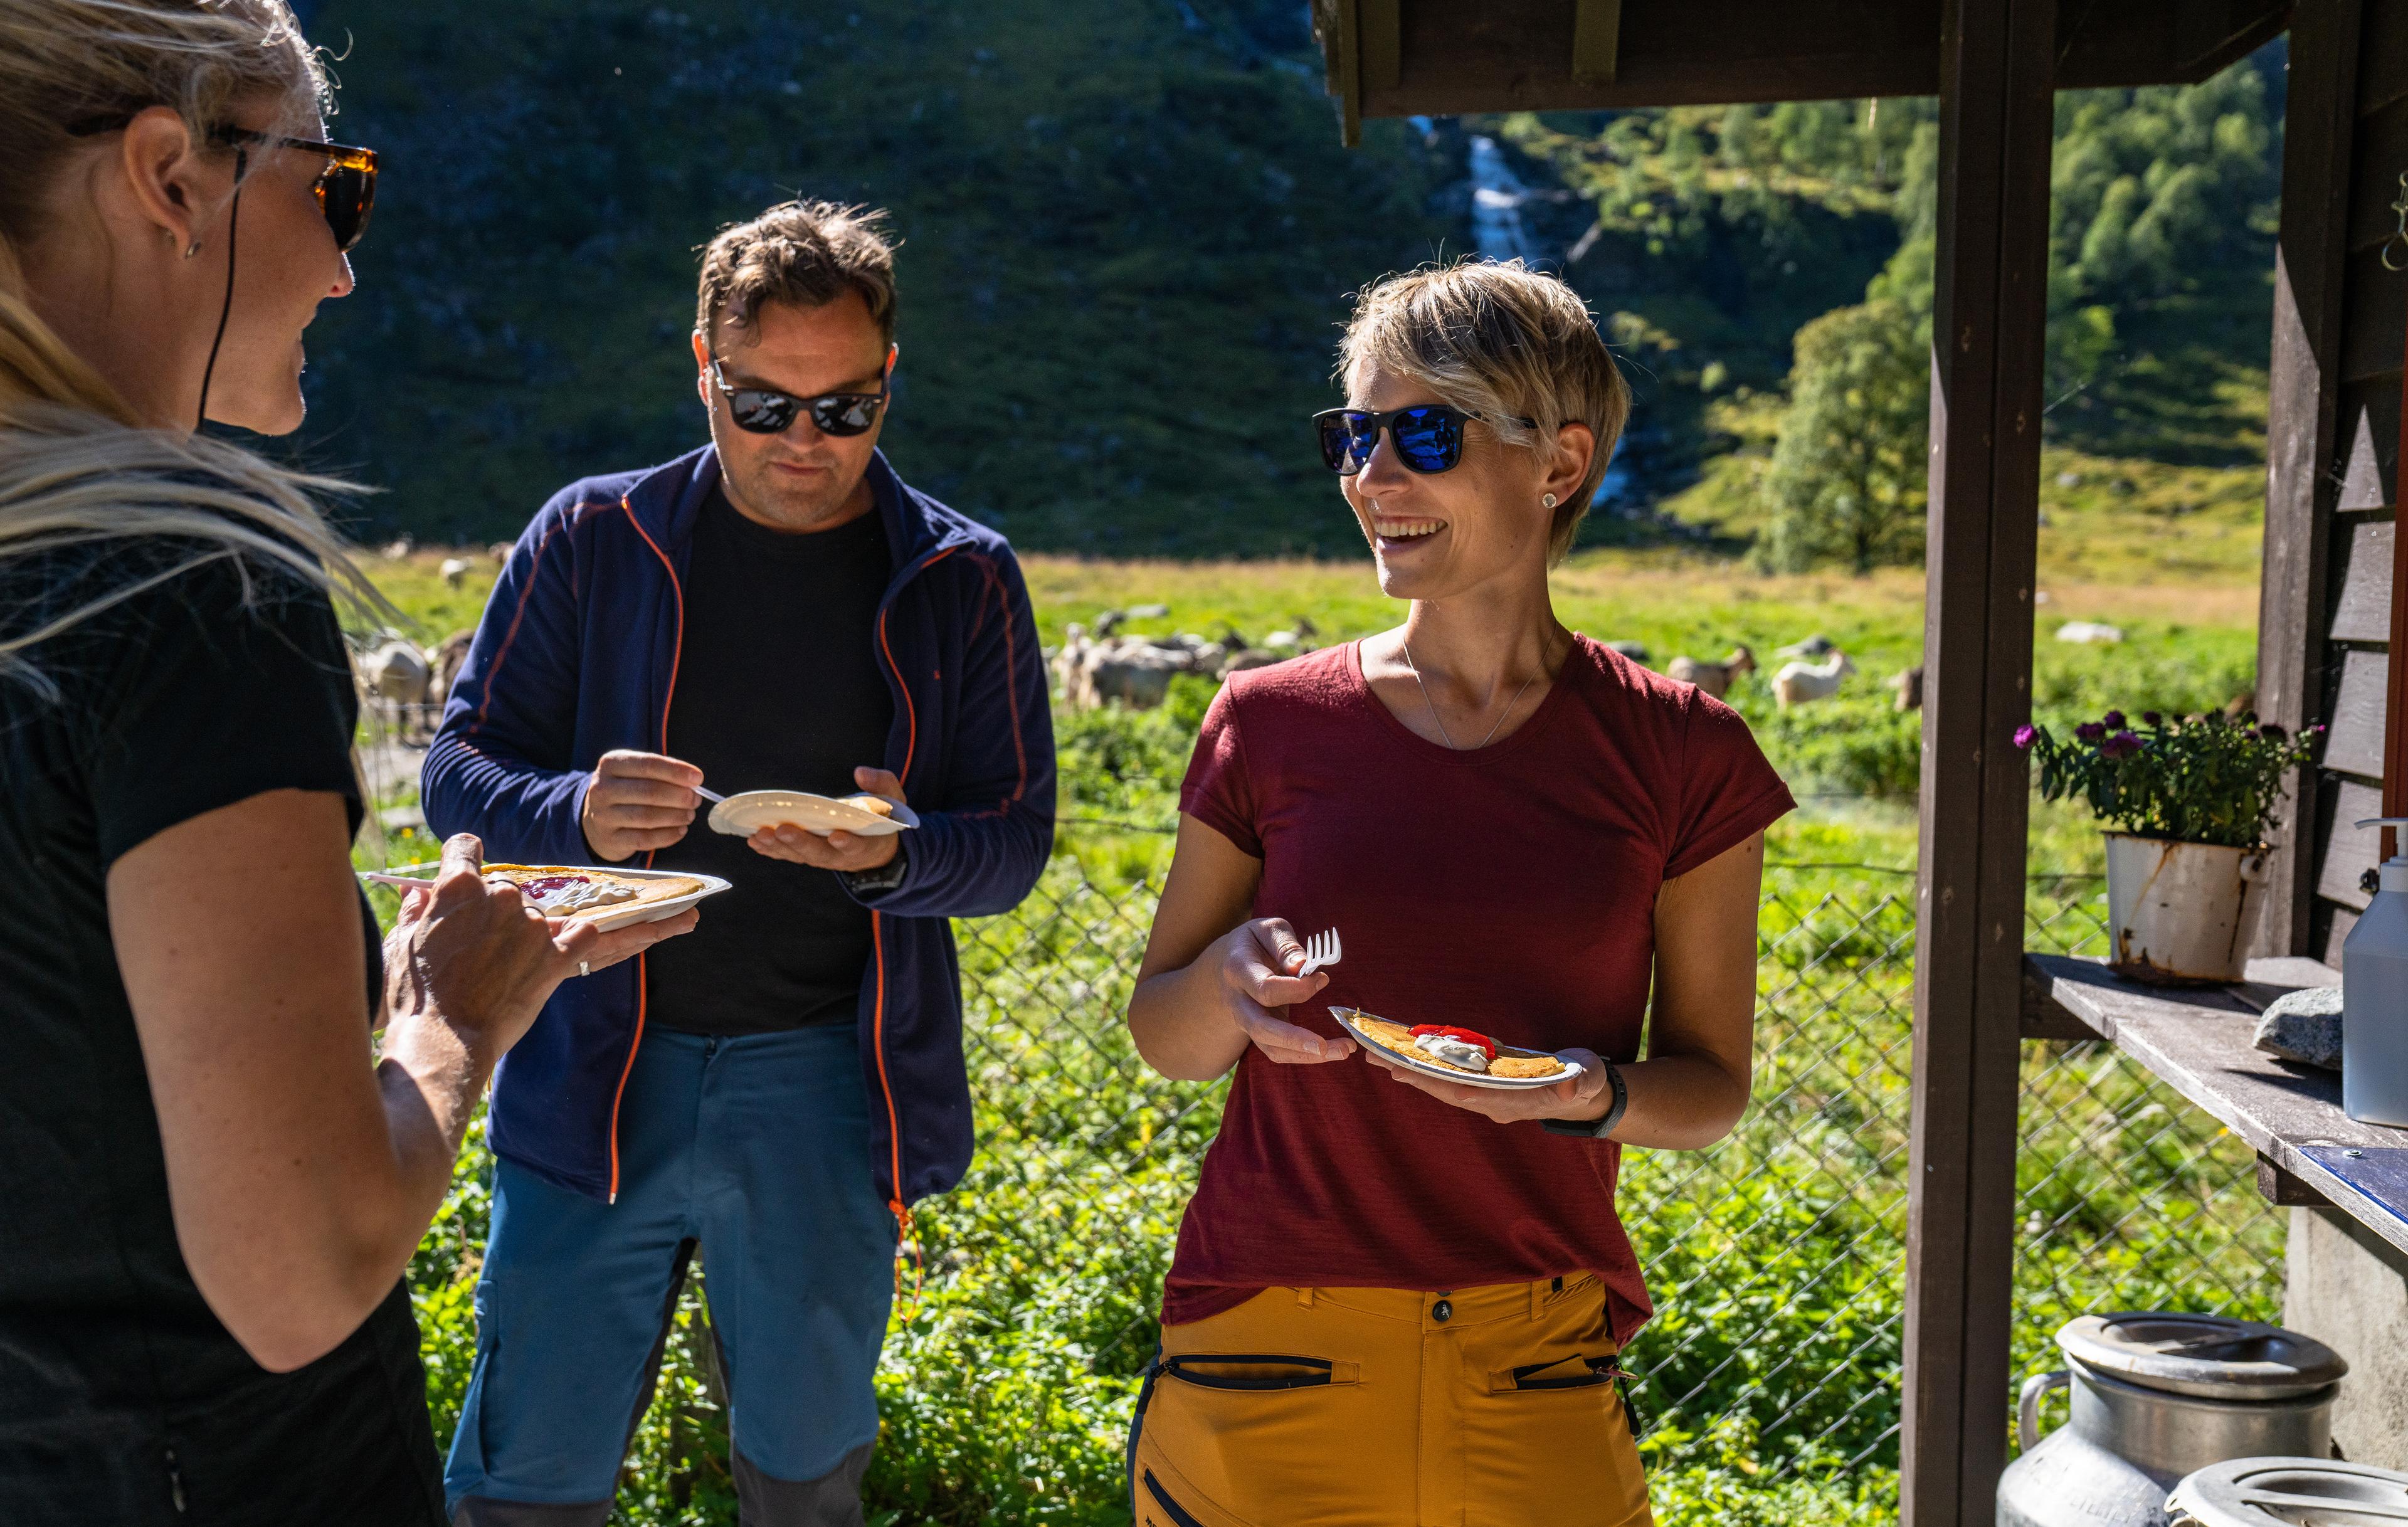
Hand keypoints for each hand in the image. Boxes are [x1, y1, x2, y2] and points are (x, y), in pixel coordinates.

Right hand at [385, 834, 699, 1054]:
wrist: (442, 1042)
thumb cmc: (415, 998)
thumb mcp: (402, 945)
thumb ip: (416, 913)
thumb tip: (419, 896)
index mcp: (457, 888)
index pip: (465, 850)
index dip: (467, 855)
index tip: (471, 861)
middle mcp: (501, 898)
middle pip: (516, 889)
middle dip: (514, 909)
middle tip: (511, 936)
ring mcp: (533, 927)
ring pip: (569, 911)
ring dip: (619, 917)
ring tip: (683, 913)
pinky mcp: (557, 959)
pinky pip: (599, 938)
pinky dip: (624, 937)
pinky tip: (659, 930)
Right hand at [581, 750, 702, 862]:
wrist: (596, 820)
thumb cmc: (626, 791)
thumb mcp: (634, 773)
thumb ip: (661, 774)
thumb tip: (694, 783)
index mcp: (610, 764)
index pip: (648, 764)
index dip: (676, 771)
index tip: (698, 778)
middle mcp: (602, 789)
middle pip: (649, 791)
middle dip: (679, 796)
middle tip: (696, 799)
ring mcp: (603, 816)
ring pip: (648, 817)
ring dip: (676, 816)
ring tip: (690, 814)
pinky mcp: (610, 839)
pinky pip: (645, 839)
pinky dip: (668, 835)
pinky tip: (681, 830)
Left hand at [746, 765, 904, 871]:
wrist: (877, 847)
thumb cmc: (883, 818)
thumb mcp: (892, 800)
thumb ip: (882, 785)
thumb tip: (861, 772)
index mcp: (867, 845)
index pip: (858, 847)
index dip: (848, 843)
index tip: (838, 836)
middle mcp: (842, 856)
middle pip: (820, 854)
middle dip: (800, 843)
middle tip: (782, 830)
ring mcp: (823, 858)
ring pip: (800, 856)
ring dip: (779, 846)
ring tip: (759, 834)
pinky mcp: (809, 856)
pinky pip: (788, 855)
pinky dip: (771, 850)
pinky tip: (754, 840)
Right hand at [1216, 917, 1351, 1064]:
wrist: (1226, 962)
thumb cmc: (1254, 942)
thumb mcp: (1267, 930)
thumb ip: (1285, 946)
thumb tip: (1302, 966)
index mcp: (1238, 970)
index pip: (1266, 989)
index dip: (1297, 988)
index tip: (1322, 978)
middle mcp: (1238, 1001)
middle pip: (1261, 1028)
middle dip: (1293, 1039)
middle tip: (1325, 1046)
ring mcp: (1246, 1020)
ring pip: (1271, 1048)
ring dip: (1307, 1055)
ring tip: (1344, 1050)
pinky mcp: (1259, 1032)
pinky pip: (1278, 1051)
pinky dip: (1305, 1055)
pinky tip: (1332, 1051)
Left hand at [1363, 1043, 1612, 1126]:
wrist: (1583, 1092)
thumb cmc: (1583, 1081)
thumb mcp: (1587, 1079)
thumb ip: (1579, 1082)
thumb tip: (1571, 1087)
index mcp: (1511, 1102)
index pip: (1466, 1094)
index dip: (1436, 1083)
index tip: (1408, 1073)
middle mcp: (1491, 1102)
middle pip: (1443, 1089)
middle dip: (1411, 1075)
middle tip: (1375, 1058)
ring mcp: (1486, 1095)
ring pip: (1441, 1084)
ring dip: (1411, 1072)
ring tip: (1378, 1056)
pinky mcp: (1484, 1085)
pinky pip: (1449, 1077)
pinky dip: (1426, 1068)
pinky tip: (1406, 1059)